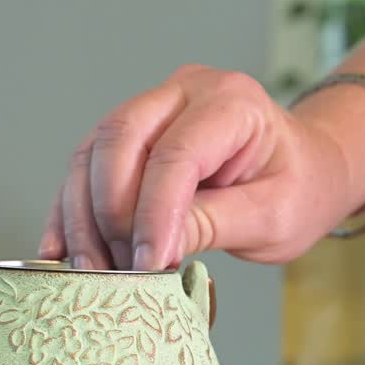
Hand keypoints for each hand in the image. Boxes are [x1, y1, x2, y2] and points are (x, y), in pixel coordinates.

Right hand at [38, 64, 360, 269]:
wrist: (303, 169)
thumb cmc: (298, 188)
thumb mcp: (273, 217)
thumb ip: (214, 225)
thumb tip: (155, 249)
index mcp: (230, 102)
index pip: (177, 154)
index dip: (154, 213)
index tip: (148, 265)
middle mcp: (181, 92)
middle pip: (119, 139)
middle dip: (110, 211)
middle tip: (119, 269)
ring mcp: (149, 110)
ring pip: (91, 154)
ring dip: (83, 217)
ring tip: (94, 271)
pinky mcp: (126, 137)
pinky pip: (84, 169)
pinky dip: (70, 213)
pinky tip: (61, 253)